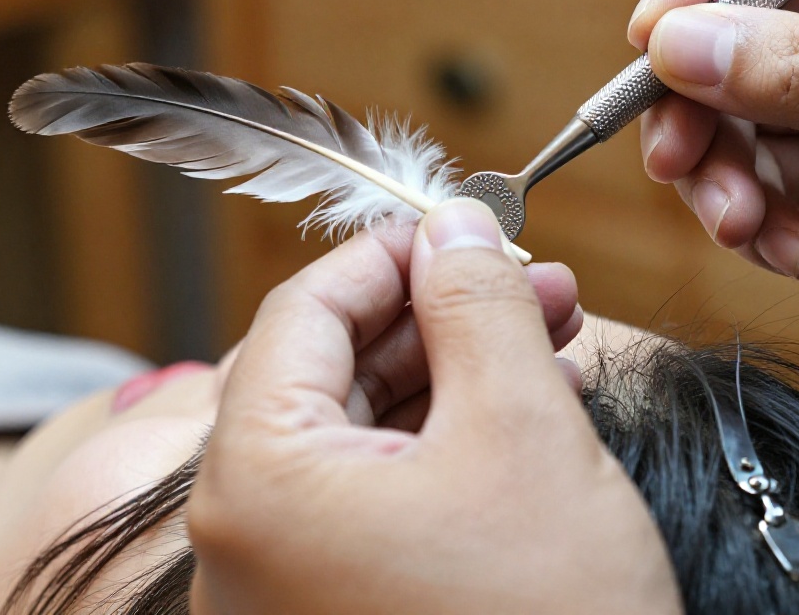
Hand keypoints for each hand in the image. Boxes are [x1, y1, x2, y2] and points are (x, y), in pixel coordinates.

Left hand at [188, 200, 679, 614]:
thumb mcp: (521, 433)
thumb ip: (477, 306)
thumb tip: (455, 220)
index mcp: (255, 481)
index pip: (301, 313)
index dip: (391, 252)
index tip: (468, 225)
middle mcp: (242, 538)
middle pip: (330, 371)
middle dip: (439, 313)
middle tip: (534, 280)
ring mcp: (282, 589)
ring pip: (361, 436)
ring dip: (454, 375)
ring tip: (556, 335)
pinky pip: (374, 502)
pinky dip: (445, 448)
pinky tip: (530, 409)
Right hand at [629, 0, 798, 516]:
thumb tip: (677, 39)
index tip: (658, 31)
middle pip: (736, 15)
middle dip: (697, 91)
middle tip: (676, 154)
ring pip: (724, 102)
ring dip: (716, 167)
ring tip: (743, 224)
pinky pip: (744, 174)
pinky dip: (745, 216)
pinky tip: (792, 254)